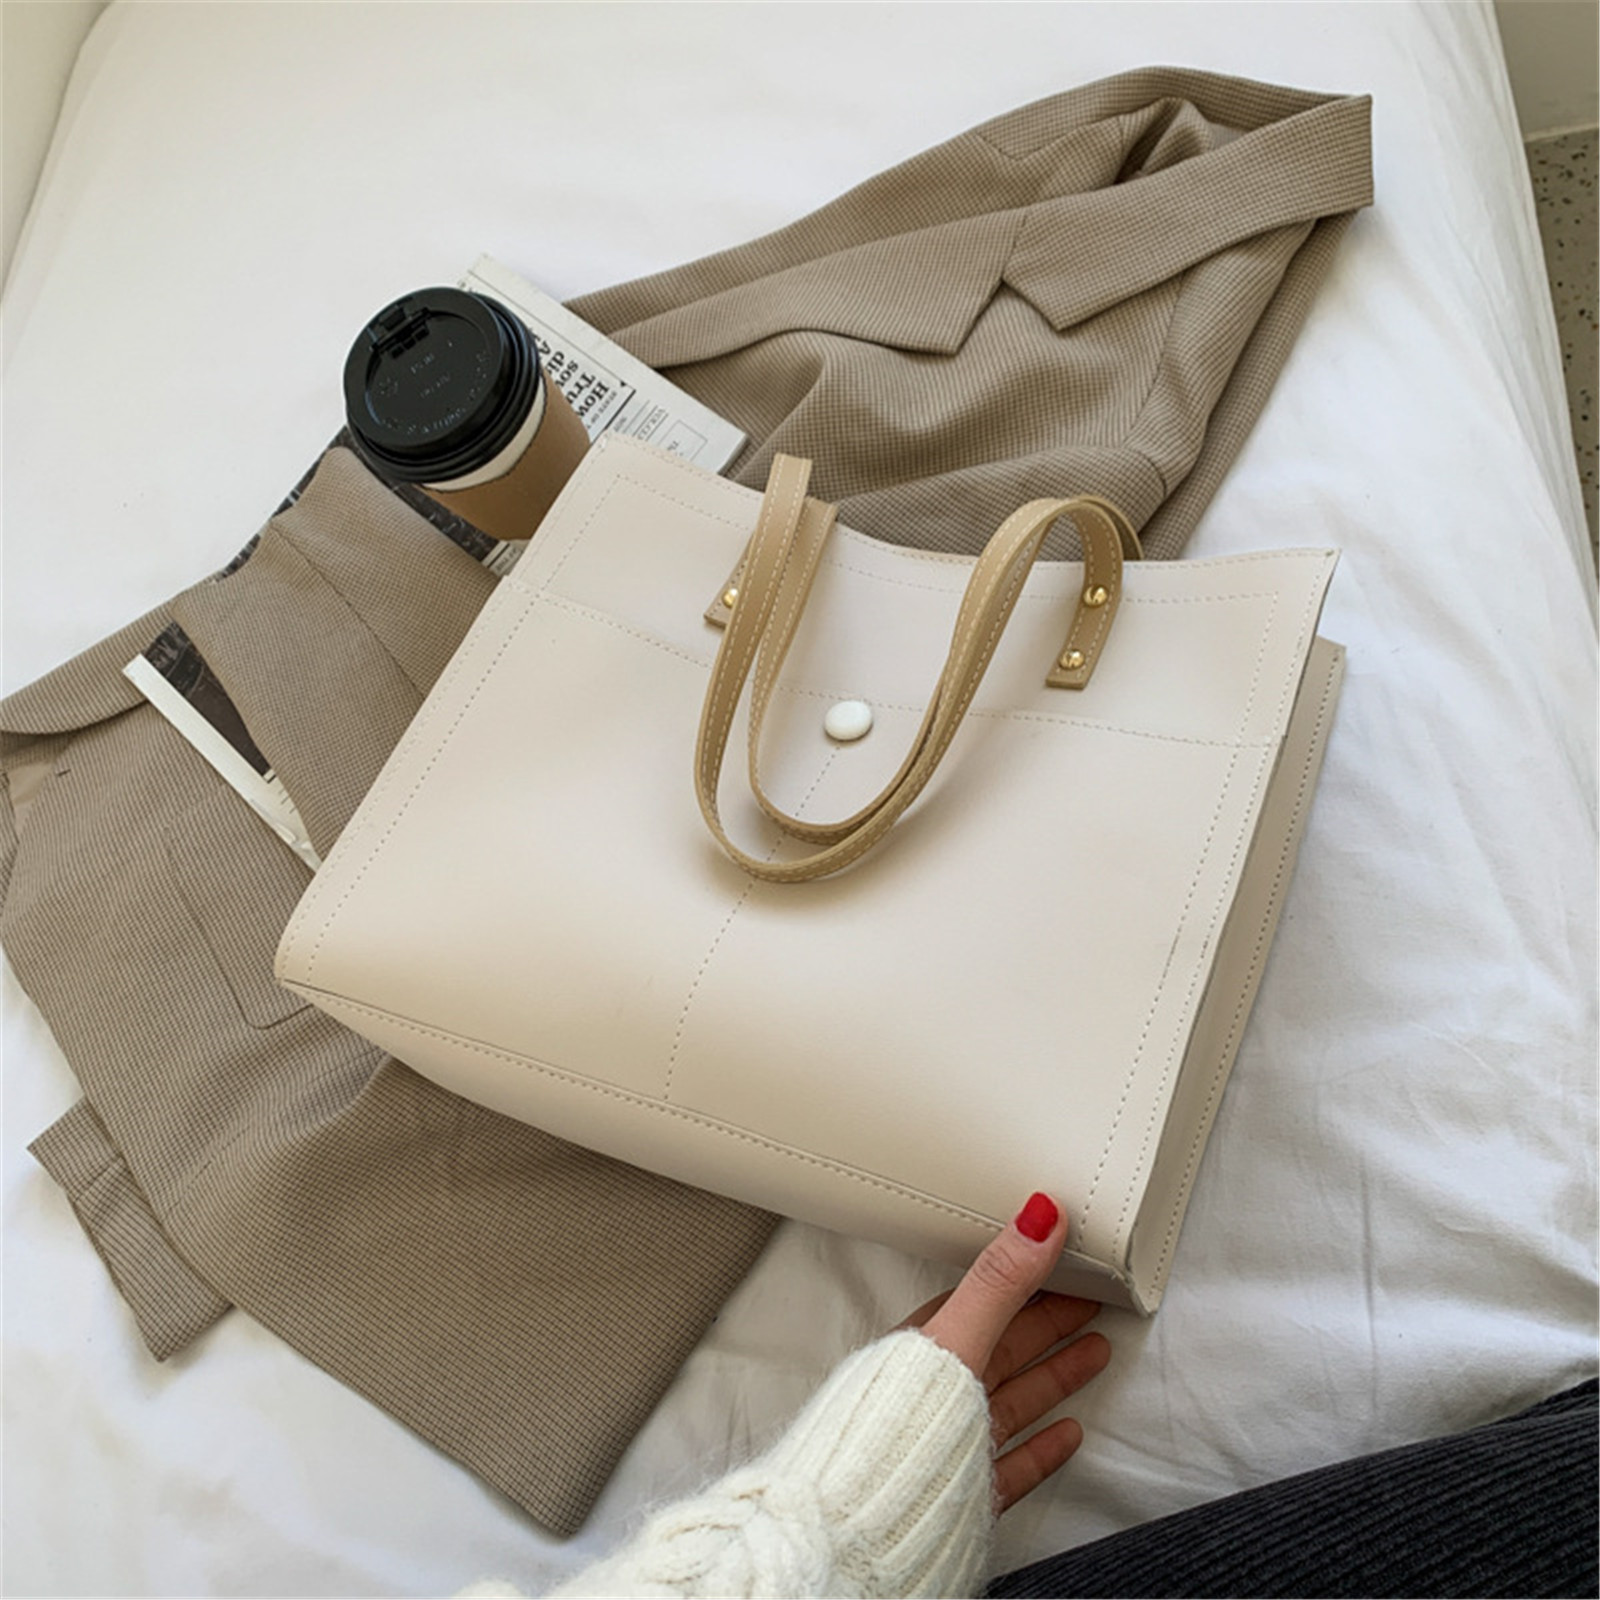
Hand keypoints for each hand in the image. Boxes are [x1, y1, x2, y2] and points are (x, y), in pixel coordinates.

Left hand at [897, 1193, 1109, 1513]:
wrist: (862, 1528)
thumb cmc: (892, 1428)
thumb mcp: (954, 1337)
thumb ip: (998, 1281)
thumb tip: (1038, 1215)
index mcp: (925, 1350)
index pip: (987, 1305)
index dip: (1029, 1282)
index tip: (1069, 1263)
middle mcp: (934, 1394)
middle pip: (1004, 1348)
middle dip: (1048, 1323)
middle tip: (1093, 1300)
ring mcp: (949, 1444)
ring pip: (1013, 1399)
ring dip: (1054, 1375)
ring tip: (1096, 1352)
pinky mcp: (962, 1492)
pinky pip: (1011, 1460)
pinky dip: (1042, 1445)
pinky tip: (1069, 1434)